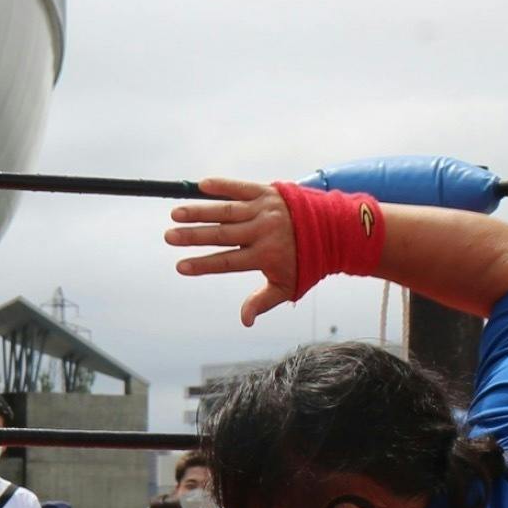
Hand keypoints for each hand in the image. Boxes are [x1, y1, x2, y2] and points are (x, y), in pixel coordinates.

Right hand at [167, 178, 296, 326]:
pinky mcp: (269, 192)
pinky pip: (242, 187)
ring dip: (200, 211)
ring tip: (177, 213)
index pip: (227, 261)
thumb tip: (244, 321)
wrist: (338, 230)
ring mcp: (266, 210)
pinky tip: (201, 185)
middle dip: (193, 236)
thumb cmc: (309, 261)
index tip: (180, 266)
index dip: (203, 265)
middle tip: (169, 237)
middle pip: (222, 234)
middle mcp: (264, 231)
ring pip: (226, 211)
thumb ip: (263, 301)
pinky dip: (222, 185)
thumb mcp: (289, 286)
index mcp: (267, 255)